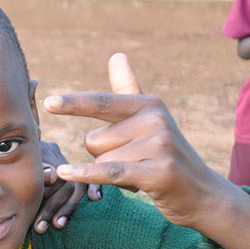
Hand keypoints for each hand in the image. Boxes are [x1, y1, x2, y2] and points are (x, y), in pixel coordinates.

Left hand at [44, 54, 249, 248]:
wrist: (203, 193)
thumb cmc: (166, 155)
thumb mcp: (149, 120)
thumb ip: (127, 90)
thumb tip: (116, 55)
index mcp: (148, 105)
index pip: (102, 103)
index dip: (74, 104)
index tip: (47, 103)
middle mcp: (154, 121)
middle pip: (94, 141)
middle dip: (102, 157)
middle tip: (132, 162)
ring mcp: (158, 146)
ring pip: (100, 161)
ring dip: (111, 174)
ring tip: (139, 175)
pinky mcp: (158, 173)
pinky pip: (109, 172)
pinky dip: (86, 174)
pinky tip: (64, 173)